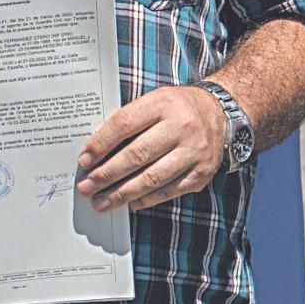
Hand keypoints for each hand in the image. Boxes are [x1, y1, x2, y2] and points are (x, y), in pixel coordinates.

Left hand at [77, 85, 231, 212]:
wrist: (220, 113)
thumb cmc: (178, 108)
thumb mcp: (155, 101)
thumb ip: (129, 121)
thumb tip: (96, 152)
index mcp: (163, 103)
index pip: (124, 124)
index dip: (101, 144)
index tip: (84, 161)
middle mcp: (181, 126)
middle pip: (136, 154)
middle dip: (106, 174)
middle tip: (86, 187)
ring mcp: (194, 151)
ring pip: (152, 178)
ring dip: (122, 193)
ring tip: (102, 202)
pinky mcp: (201, 172)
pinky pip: (169, 191)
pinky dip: (146, 199)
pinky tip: (129, 203)